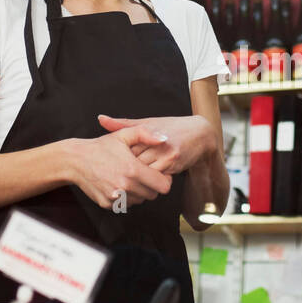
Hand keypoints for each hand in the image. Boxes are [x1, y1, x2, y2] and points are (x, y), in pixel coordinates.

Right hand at [70, 126, 173, 208]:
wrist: (76, 161)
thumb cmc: (101, 147)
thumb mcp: (124, 135)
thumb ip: (146, 134)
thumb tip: (164, 139)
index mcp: (133, 170)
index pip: (163, 186)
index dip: (164, 180)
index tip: (158, 173)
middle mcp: (125, 186)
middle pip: (153, 195)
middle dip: (152, 186)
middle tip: (144, 175)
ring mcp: (116, 197)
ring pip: (140, 201)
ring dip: (139, 192)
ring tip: (130, 178)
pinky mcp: (107, 204)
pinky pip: (126, 204)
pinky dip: (126, 197)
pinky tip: (119, 183)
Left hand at [97, 114, 214, 174]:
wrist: (201, 134)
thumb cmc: (173, 126)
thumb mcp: (148, 122)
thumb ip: (123, 124)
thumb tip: (100, 119)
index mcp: (148, 132)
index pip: (126, 147)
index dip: (115, 156)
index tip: (106, 162)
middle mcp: (158, 144)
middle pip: (134, 162)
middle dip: (123, 170)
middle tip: (111, 176)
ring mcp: (167, 157)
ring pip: (145, 173)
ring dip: (134, 179)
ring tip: (124, 182)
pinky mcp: (174, 166)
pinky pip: (157, 179)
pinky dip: (148, 182)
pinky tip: (140, 183)